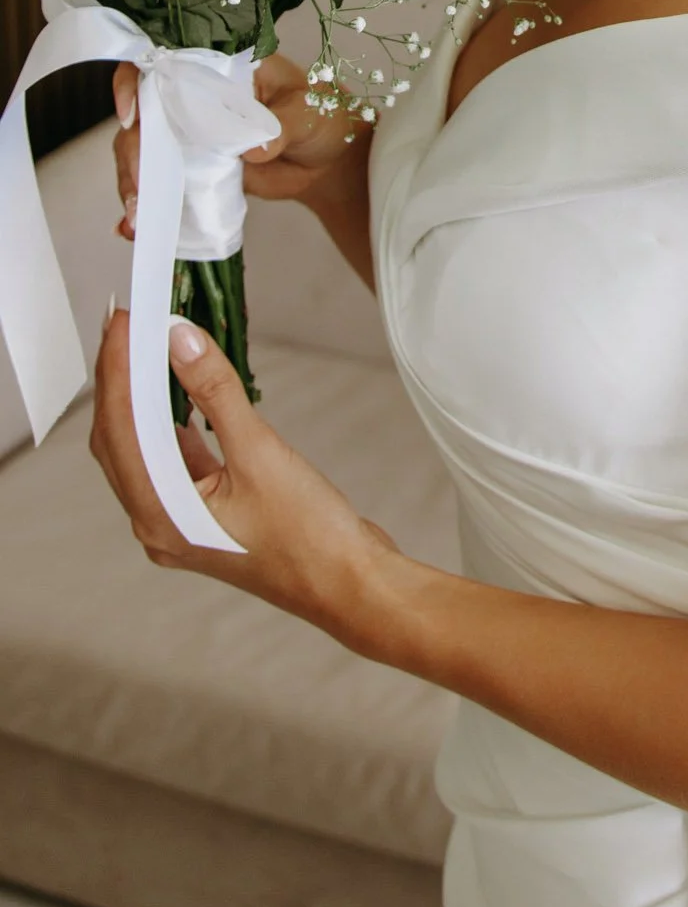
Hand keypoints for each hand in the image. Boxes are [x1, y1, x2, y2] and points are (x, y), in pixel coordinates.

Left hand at [89, 306, 401, 643]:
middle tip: (129, 324)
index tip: (123, 320)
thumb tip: (181, 341)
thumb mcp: (261, 453)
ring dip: (144, 399)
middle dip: (121, 380)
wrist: (350, 585)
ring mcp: (181, 522)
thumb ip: (216, 394)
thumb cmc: (310, 537)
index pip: (119, 429)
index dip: (117, 370)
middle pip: (119, 440)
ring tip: (149, 348)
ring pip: (143, 449)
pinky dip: (171, 422)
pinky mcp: (206, 514)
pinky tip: (181, 395)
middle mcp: (158, 523)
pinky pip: (173, 460)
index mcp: (160, 515)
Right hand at [112, 53, 370, 239]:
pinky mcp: (195, 168)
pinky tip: (134, 227)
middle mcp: (196, 96)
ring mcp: (192, 134)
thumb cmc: (322, 116)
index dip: (135, 81)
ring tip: (138, 213)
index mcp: (219, 67)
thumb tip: (254, 148)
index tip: (133, 114)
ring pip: (144, 150)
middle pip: (144, 113)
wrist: (329, 160)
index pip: (165, 62)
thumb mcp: (308, 112)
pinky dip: (146, 204)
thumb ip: (282, 125)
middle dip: (133, 148)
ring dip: (133, 181)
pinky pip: (161, 182)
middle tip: (141, 181)